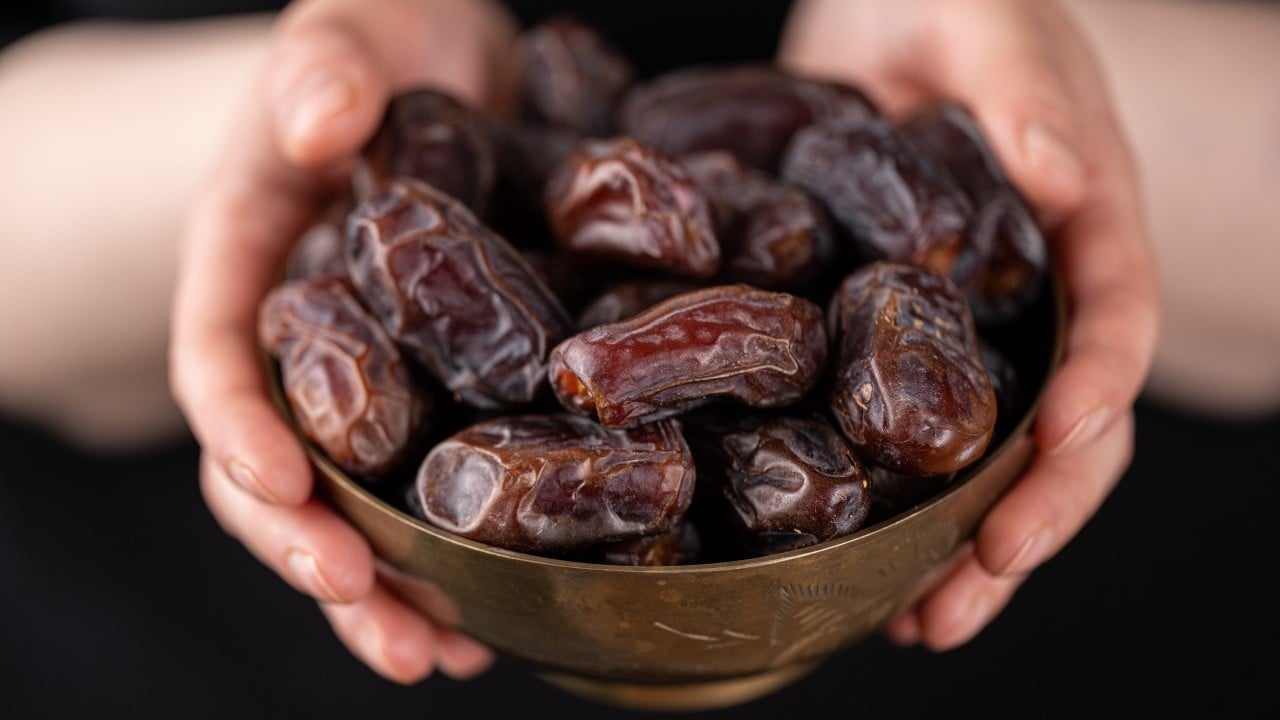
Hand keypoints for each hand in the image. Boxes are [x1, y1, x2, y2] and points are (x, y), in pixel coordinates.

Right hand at [169, 0, 516, 682]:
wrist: (450, 60)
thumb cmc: (393, 33)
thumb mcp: (358, 26)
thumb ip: (326, 63)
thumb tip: (322, 123)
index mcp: (254, 253)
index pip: (221, 357)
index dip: (241, 431)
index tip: (288, 490)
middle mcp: (301, 331)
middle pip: (273, 464)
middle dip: (312, 548)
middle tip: (375, 617)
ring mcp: (367, 371)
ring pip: (347, 500)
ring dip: (380, 589)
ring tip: (434, 656)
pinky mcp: (438, 388)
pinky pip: (424, 486)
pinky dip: (447, 559)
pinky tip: (487, 619)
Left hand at [779, 0, 1159, 649]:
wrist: (889, 16)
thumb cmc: (958, 6)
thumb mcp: (991, 22)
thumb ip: (1027, 86)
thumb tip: (1060, 168)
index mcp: (1080, 227)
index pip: (1109, 322)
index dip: (1096, 391)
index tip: (1059, 446)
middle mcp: (1031, 296)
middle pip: (1059, 429)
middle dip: (1026, 518)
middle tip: (968, 595)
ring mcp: (965, 330)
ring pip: (983, 457)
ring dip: (957, 548)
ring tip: (916, 624)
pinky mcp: (889, 340)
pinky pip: (900, 435)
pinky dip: (888, 505)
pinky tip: (854, 566)